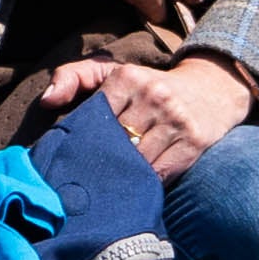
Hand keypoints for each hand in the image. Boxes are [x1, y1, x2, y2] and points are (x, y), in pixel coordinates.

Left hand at [37, 50, 255, 174]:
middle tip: (90, 178)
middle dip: (102, 162)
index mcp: (127, 77)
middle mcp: (153, 96)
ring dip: (123, 177)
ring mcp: (175, 120)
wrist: (211, 90)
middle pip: (114, 144)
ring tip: (110, 186)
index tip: (75, 156)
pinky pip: (161, 174)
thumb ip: (73, 77)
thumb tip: (47, 101)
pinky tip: (137, 187)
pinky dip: (147, 184)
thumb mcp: (112, 72)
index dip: (83, 141)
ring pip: (137, 162)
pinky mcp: (194, 143)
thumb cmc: (149, 87)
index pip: (93, 117)